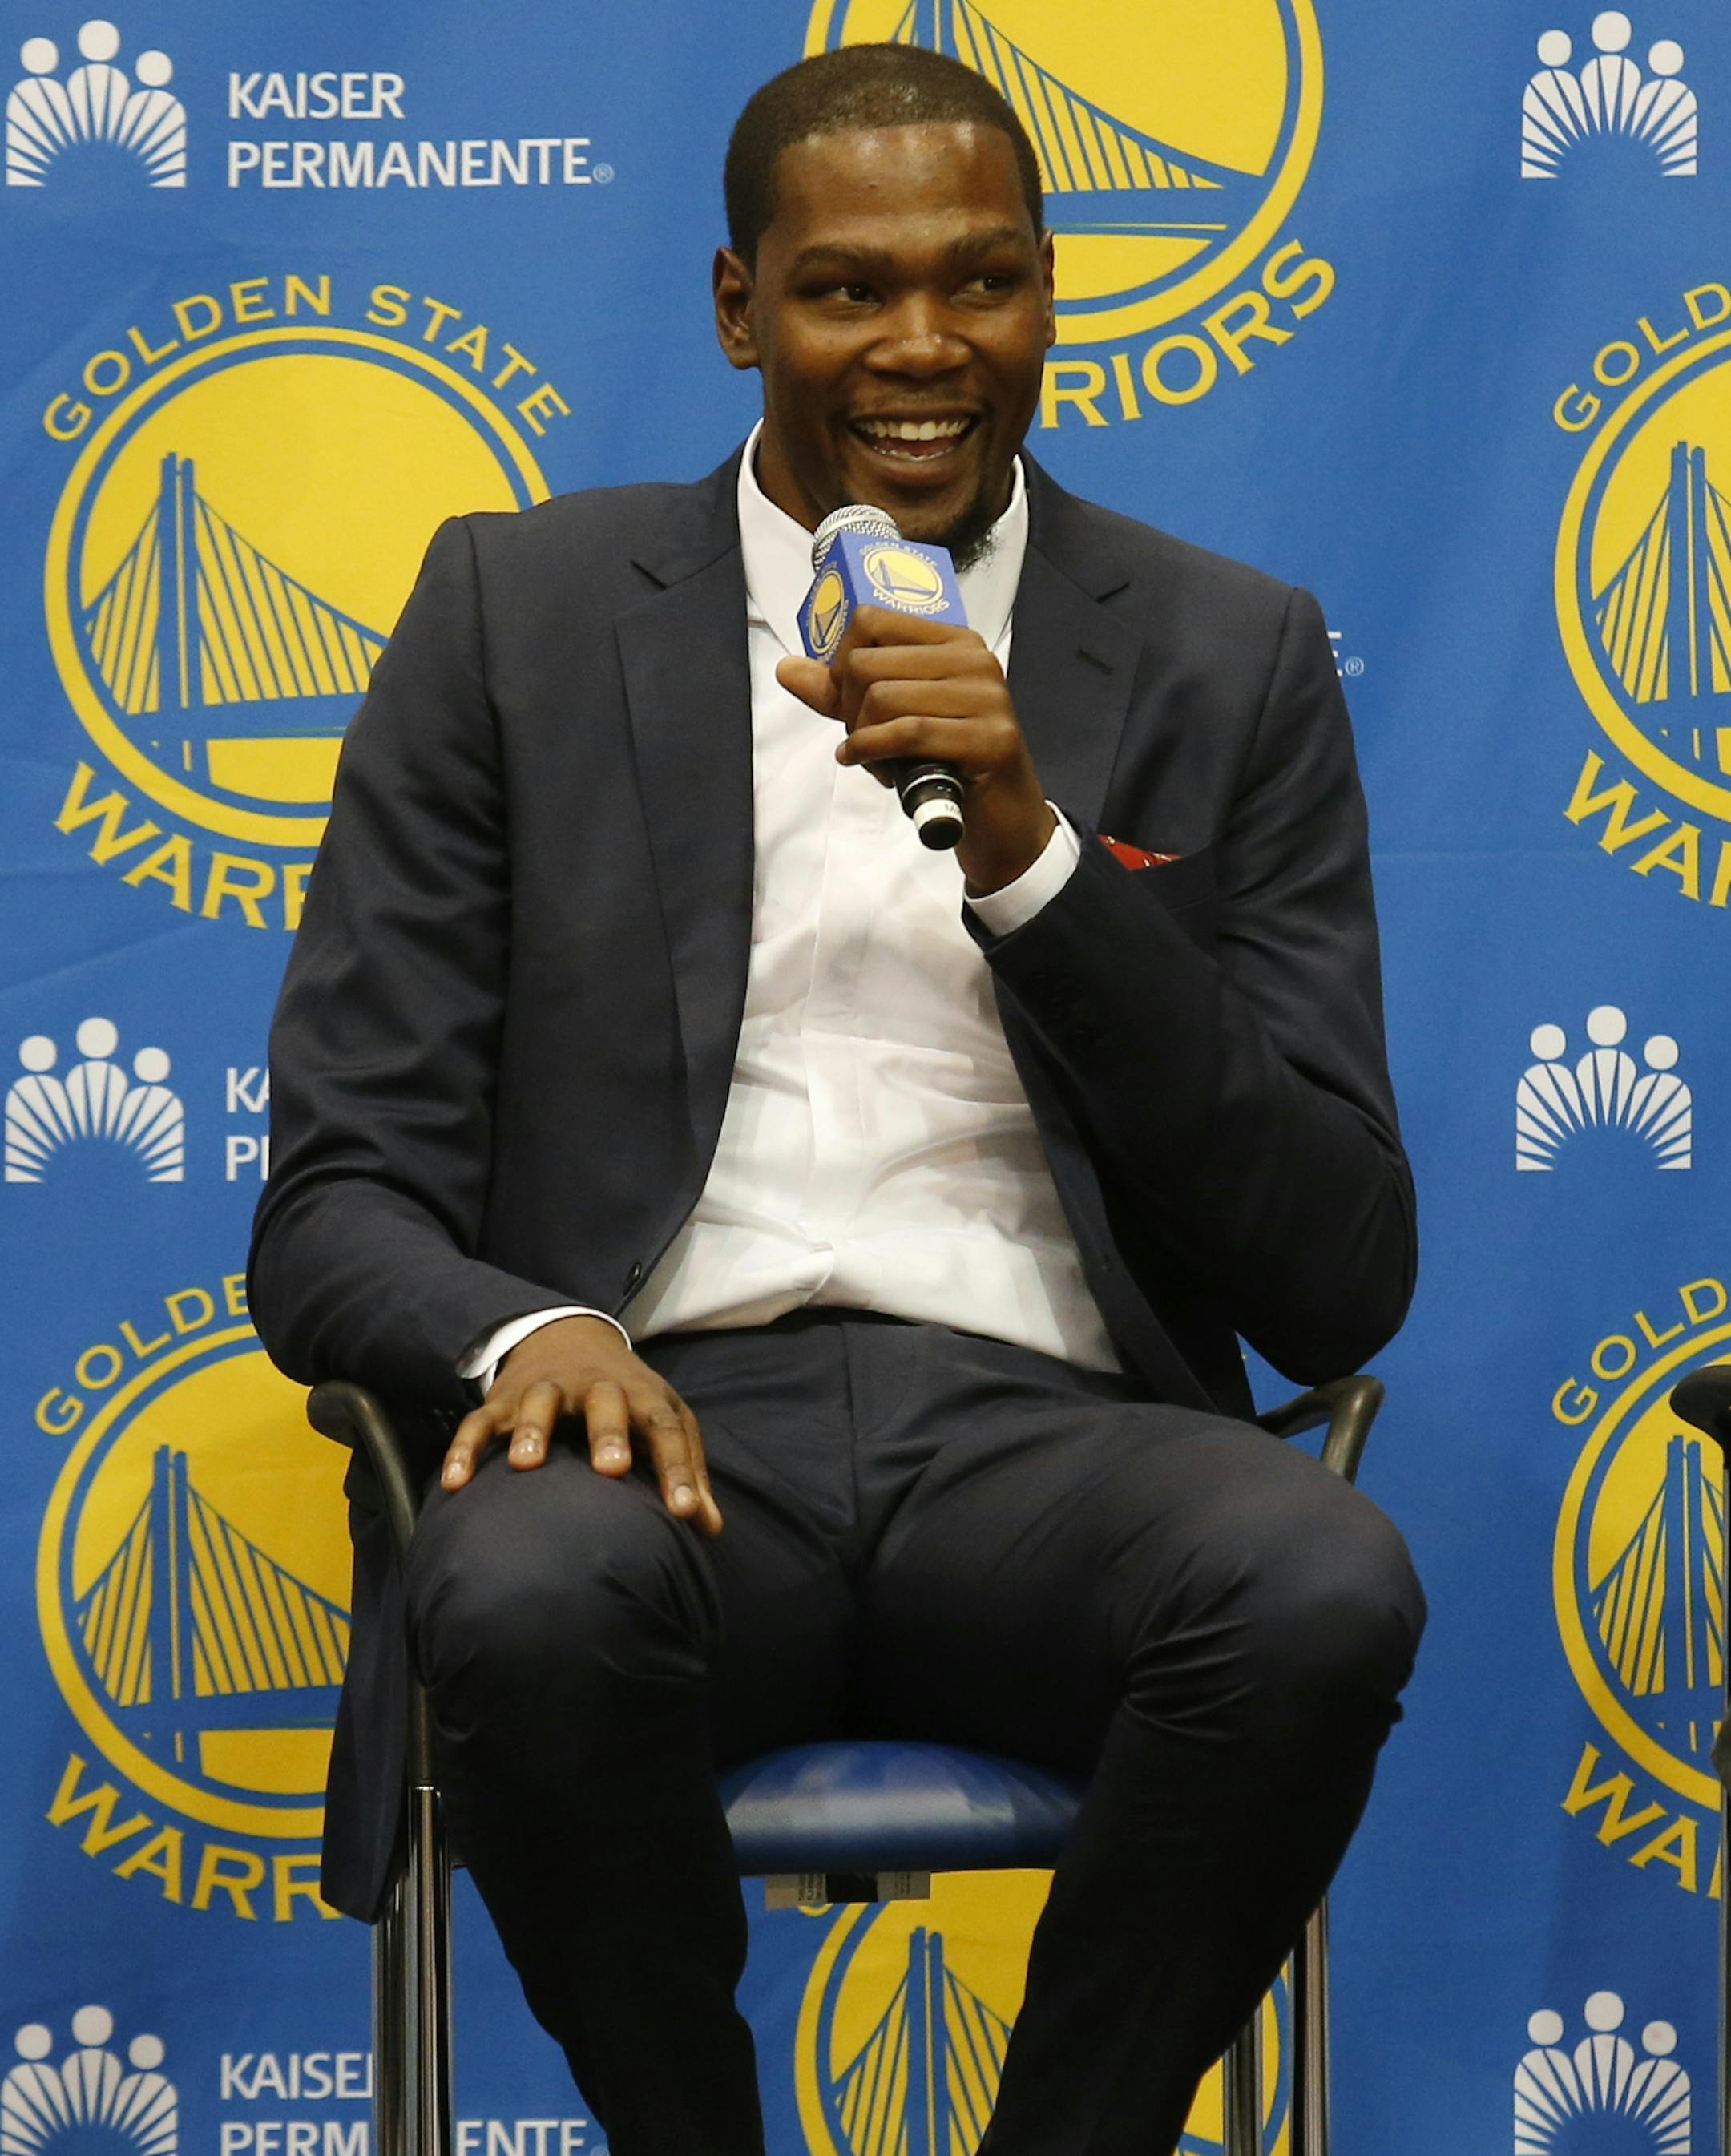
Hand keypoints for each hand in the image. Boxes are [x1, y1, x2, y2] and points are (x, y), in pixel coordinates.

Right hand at [439, 1314, 722, 1534]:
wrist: (569, 1338)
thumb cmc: (629, 1400)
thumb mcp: (664, 1421)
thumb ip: (687, 1470)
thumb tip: (711, 1529)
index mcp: (642, 1395)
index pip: (666, 1429)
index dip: (679, 1470)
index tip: (685, 1512)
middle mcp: (596, 1387)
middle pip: (605, 1403)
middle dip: (608, 1433)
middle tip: (612, 1468)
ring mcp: (546, 1390)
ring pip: (539, 1403)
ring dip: (534, 1430)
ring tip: (528, 1464)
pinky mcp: (503, 1401)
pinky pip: (480, 1423)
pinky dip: (465, 1449)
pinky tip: (455, 1484)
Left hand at [776, 606, 1056, 895]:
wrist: (1002, 820)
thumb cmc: (946, 763)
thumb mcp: (891, 719)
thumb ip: (842, 692)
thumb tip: (787, 668)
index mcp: (954, 641)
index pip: (871, 621)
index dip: (842, 664)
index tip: (848, 702)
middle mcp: (974, 659)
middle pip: (867, 663)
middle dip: (849, 709)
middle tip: (862, 739)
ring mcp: (986, 697)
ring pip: (882, 698)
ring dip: (863, 738)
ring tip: (877, 759)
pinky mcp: (989, 738)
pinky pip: (907, 732)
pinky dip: (873, 752)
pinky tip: (867, 766)